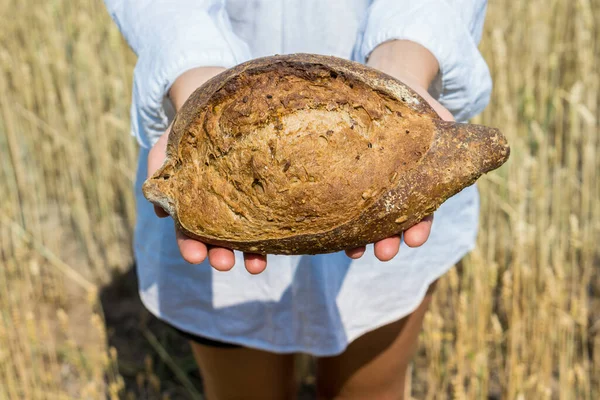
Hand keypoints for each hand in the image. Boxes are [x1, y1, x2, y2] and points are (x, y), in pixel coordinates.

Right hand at [149, 67, 267, 273]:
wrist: (214, 104)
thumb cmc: (187, 131)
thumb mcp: (166, 149)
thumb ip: (161, 174)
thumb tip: (160, 211)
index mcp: (192, 204)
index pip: (188, 231)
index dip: (190, 246)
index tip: (195, 257)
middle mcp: (217, 208)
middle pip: (217, 239)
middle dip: (220, 255)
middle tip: (225, 264)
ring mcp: (243, 202)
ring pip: (245, 233)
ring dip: (250, 253)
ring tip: (256, 266)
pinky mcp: (265, 191)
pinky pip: (270, 212)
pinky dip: (272, 229)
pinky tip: (281, 241)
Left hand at [344, 40, 453, 261]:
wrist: (384, 85)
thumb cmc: (414, 104)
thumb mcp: (436, 118)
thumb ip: (451, 135)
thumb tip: (483, 146)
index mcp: (420, 181)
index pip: (423, 210)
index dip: (420, 225)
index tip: (414, 239)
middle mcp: (395, 189)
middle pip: (393, 221)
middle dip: (390, 240)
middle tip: (384, 253)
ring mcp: (370, 187)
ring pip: (367, 218)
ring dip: (362, 239)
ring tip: (355, 253)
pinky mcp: (346, 180)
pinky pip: (342, 203)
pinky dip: (339, 220)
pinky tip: (331, 233)